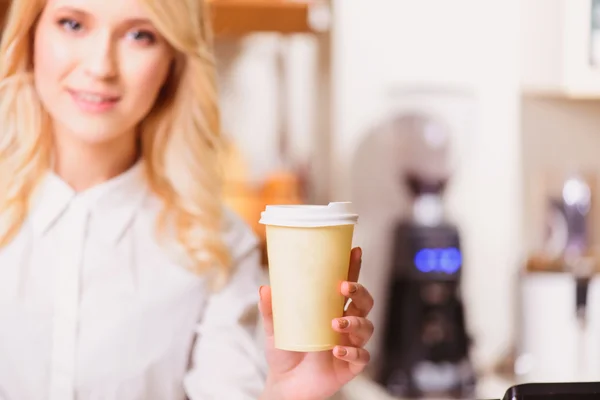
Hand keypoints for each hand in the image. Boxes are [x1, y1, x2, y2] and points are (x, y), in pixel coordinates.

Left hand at [258, 247, 373, 399]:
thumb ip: (271, 310)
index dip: (353, 268)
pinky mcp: (351, 366)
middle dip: (360, 292)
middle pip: (365, 302)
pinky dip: (352, 352)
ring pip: (367, 327)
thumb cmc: (284, 352)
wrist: (285, 386)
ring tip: (335, 323)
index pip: (347, 285)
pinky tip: (337, 350)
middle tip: (344, 288)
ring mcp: (350, 344)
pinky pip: (362, 357)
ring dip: (355, 322)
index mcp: (331, 310)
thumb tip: (264, 288)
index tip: (354, 250)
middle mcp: (345, 325)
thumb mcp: (275, 329)